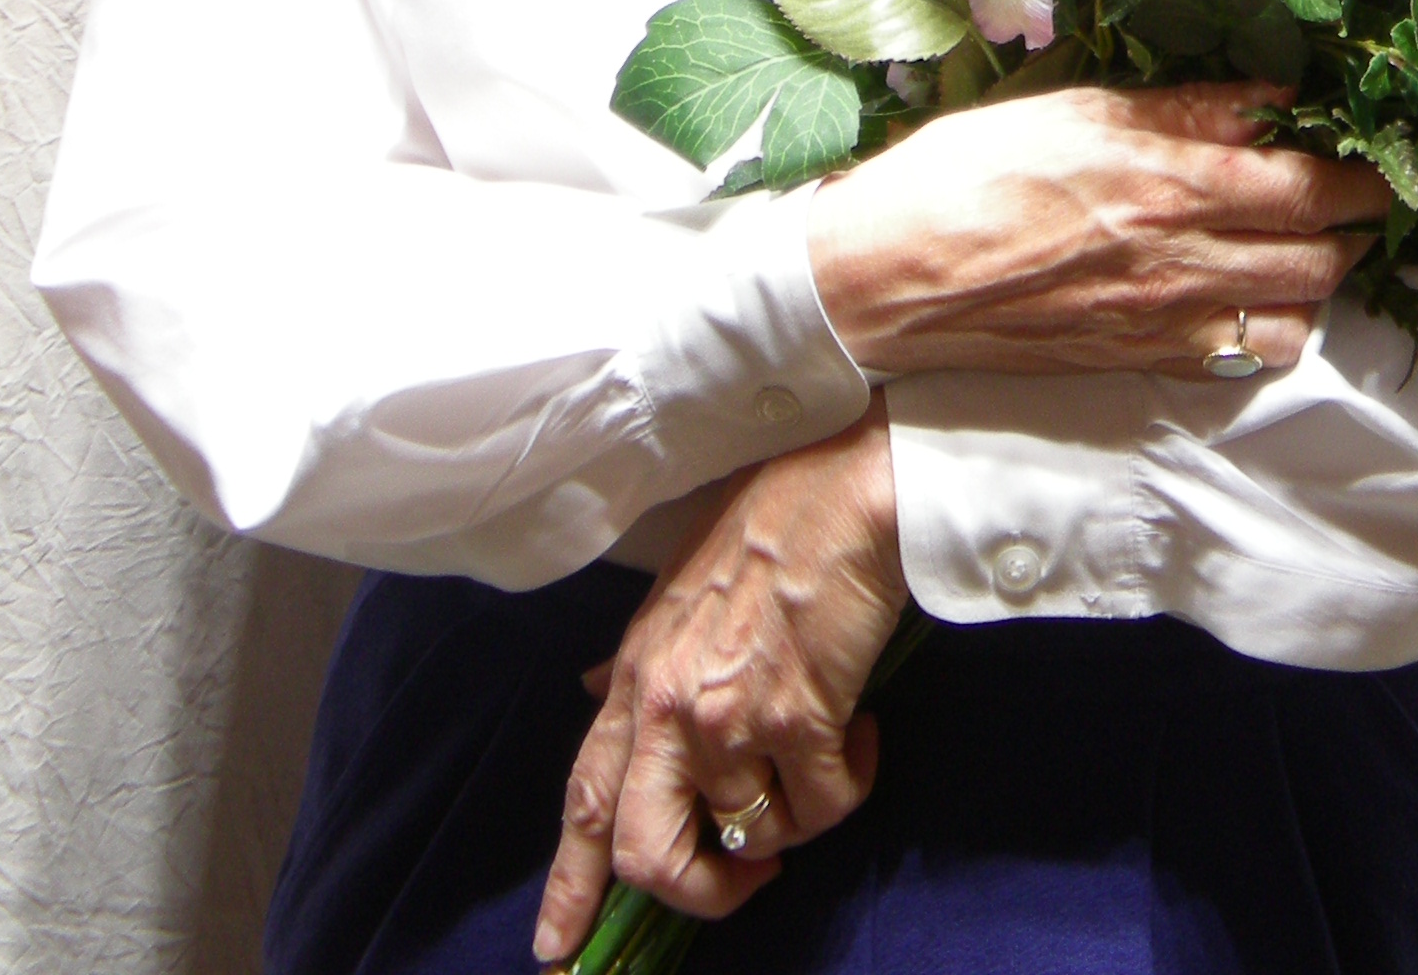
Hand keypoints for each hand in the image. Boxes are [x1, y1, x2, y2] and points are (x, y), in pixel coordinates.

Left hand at [532, 405, 904, 962]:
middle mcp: (670, 706)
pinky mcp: (800, 719)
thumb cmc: (771, 524)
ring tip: (826, 754)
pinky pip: (824, 807)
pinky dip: (849, 783)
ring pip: (755, 837)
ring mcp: (731, 716)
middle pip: (648, 854)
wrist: (845, 488)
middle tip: (746, 881)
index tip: (556, 950)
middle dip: (698, 892)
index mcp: (638, 676)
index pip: (587, 800)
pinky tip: (861, 730)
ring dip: (800, 816)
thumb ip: (641, 662)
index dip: (571, 885)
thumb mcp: (679, 593)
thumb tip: (597, 696)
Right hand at [805, 78, 1396, 377]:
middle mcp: (1186, 259)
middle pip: (1324, 252)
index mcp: (1174, 181)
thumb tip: (1270, 100)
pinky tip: (1266, 295)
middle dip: (1370, 224)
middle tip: (1394, 197)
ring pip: (1296, 305)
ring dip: (1329, 271)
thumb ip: (1183, 108)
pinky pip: (1246, 355)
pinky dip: (1280, 326)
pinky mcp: (1143, 360)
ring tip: (1331, 237)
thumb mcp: (1076, 107)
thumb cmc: (970, 171)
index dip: (1388, 180)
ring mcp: (1168, 320)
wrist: (891, 277)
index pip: (1316, 186)